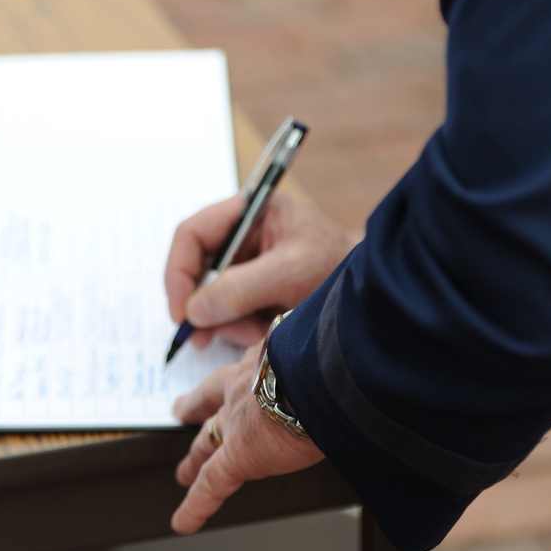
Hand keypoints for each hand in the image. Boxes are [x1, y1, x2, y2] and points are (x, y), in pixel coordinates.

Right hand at [165, 190, 358, 348]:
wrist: (372, 292)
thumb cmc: (338, 266)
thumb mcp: (290, 273)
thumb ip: (240, 288)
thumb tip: (194, 310)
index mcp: (249, 211)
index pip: (192, 234)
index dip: (178, 272)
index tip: (181, 313)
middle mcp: (242, 234)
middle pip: (196, 270)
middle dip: (205, 307)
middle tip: (205, 339)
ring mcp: (247, 263)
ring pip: (211, 298)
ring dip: (227, 323)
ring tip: (258, 334)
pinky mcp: (254, 290)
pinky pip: (229, 313)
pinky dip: (239, 329)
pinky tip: (262, 334)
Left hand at [171, 342, 324, 533]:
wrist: (317, 373)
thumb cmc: (328, 359)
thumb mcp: (318, 345)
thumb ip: (322, 354)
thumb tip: (347, 361)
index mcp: (267, 359)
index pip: (250, 366)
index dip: (242, 372)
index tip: (234, 372)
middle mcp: (245, 387)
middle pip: (213, 399)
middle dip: (198, 406)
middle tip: (183, 409)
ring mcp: (237, 422)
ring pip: (206, 442)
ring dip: (194, 457)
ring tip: (184, 471)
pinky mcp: (238, 455)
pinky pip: (211, 484)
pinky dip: (196, 505)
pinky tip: (182, 522)